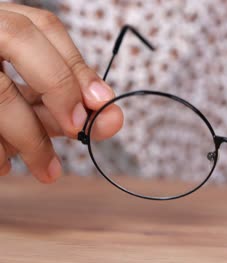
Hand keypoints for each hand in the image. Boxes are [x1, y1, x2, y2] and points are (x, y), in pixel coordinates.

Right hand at [0, 4, 122, 181]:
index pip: (43, 25)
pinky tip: (4, 166)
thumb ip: (67, 102)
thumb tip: (114, 118)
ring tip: (48, 171)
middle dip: (57, 84)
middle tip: (77, 128)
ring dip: (29, 137)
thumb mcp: (27, 95)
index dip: (76, 64)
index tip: (103, 103)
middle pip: (18, 37)